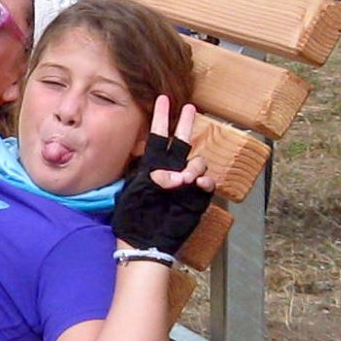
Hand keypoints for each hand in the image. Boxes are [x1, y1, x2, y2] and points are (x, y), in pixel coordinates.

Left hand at [111, 98, 213, 256]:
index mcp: (152, 166)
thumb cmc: (133, 217)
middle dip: (185, 124)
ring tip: (184, 180)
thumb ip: (149, 178)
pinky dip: (205, 180)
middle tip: (189, 108)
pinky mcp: (197, 197)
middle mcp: (171, 170)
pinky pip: (207, 182)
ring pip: (197, 162)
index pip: (158, 136)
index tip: (162, 98)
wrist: (146, 241)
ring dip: (193, 166)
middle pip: (182, 141)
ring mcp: (186, 183)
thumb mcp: (134, 193)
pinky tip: (197, 183)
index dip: (161, 117)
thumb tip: (164, 173)